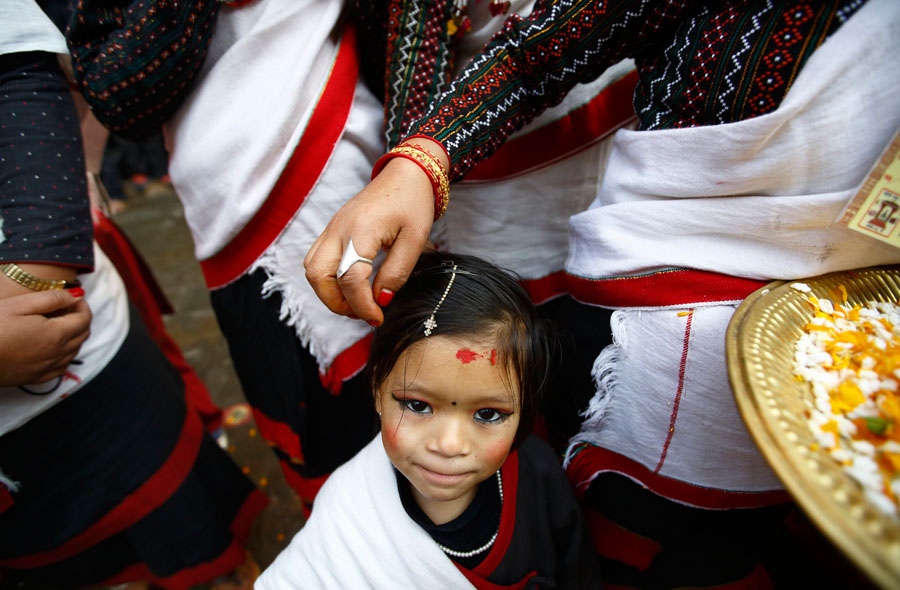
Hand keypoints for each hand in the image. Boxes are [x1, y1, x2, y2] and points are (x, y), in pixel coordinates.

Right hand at [0, 289, 91, 386]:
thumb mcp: (19, 305)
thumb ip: (52, 298)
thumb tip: (78, 295)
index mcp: (56, 334)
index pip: (84, 319)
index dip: (82, 305)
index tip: (73, 298)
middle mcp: (57, 354)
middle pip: (83, 335)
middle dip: (80, 318)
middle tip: (66, 307)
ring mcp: (47, 368)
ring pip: (74, 351)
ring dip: (74, 336)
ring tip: (58, 323)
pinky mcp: (35, 378)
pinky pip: (61, 367)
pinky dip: (65, 354)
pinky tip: (52, 346)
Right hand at [305, 139, 448, 324]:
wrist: (405, 173)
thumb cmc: (412, 203)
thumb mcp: (415, 240)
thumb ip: (396, 272)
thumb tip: (380, 300)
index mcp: (361, 230)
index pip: (350, 279)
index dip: (362, 305)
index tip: (377, 317)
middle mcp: (338, 229)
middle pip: (318, 276)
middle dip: (336, 303)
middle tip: (363, 313)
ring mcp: (331, 228)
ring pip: (312, 269)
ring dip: (328, 293)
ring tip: (356, 303)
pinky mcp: (332, 229)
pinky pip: (317, 259)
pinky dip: (327, 279)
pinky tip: (350, 286)